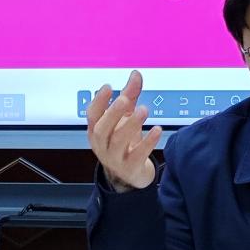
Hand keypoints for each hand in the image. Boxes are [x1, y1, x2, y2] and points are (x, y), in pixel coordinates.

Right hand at [85, 70, 161, 191]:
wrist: (130, 175)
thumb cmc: (124, 142)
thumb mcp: (125, 118)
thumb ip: (129, 96)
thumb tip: (135, 74)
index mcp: (97, 131)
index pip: (93, 115)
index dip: (99, 101)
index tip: (107, 87)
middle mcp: (103, 144)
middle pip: (102, 129)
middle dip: (112, 113)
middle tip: (124, 99)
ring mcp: (115, 158)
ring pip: (119, 141)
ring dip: (131, 125)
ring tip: (143, 110)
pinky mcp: (131, 168)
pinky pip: (138, 155)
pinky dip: (148, 142)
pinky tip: (157, 130)